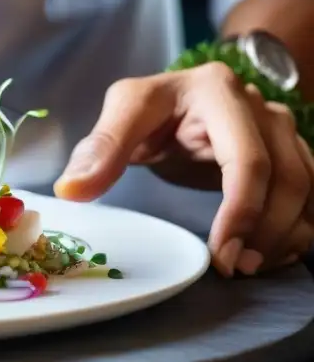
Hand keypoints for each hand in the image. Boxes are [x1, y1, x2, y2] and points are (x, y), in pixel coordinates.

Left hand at [53, 62, 313, 276]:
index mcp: (218, 92)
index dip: (241, 210)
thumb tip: (71, 190)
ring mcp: (282, 129)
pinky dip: (297, 228)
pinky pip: (310, 193)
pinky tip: (269, 256)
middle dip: (266, 231)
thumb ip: (100, 148)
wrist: (184, 97)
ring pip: (305, 187)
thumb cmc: (153, 108)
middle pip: (286, 178)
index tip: (222, 253)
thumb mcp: (123, 112)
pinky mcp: (291, 152)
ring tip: (249, 268)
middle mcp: (261, 108)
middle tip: (234, 269)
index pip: (247, 159)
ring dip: (286, 234)